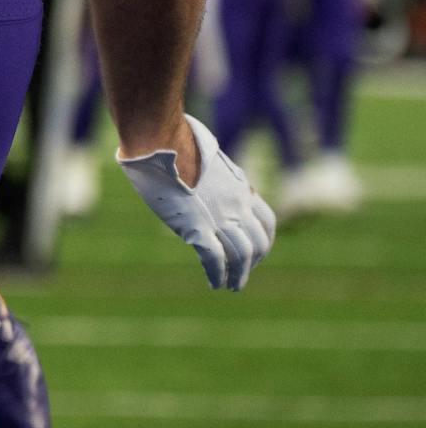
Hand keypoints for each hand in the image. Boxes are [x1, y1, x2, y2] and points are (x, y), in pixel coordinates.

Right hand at [117, 114, 274, 290]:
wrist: (160, 140)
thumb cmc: (171, 141)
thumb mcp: (202, 157)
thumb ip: (208, 173)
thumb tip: (196, 170)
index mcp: (239, 187)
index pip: (266, 221)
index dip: (264, 241)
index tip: (255, 252)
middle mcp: (236, 205)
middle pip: (258, 243)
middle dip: (253, 263)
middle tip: (242, 276)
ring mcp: (218, 217)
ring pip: (241, 255)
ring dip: (238, 276)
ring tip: (231, 286)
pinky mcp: (196, 226)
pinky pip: (215, 258)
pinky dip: (217, 274)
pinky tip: (214, 284)